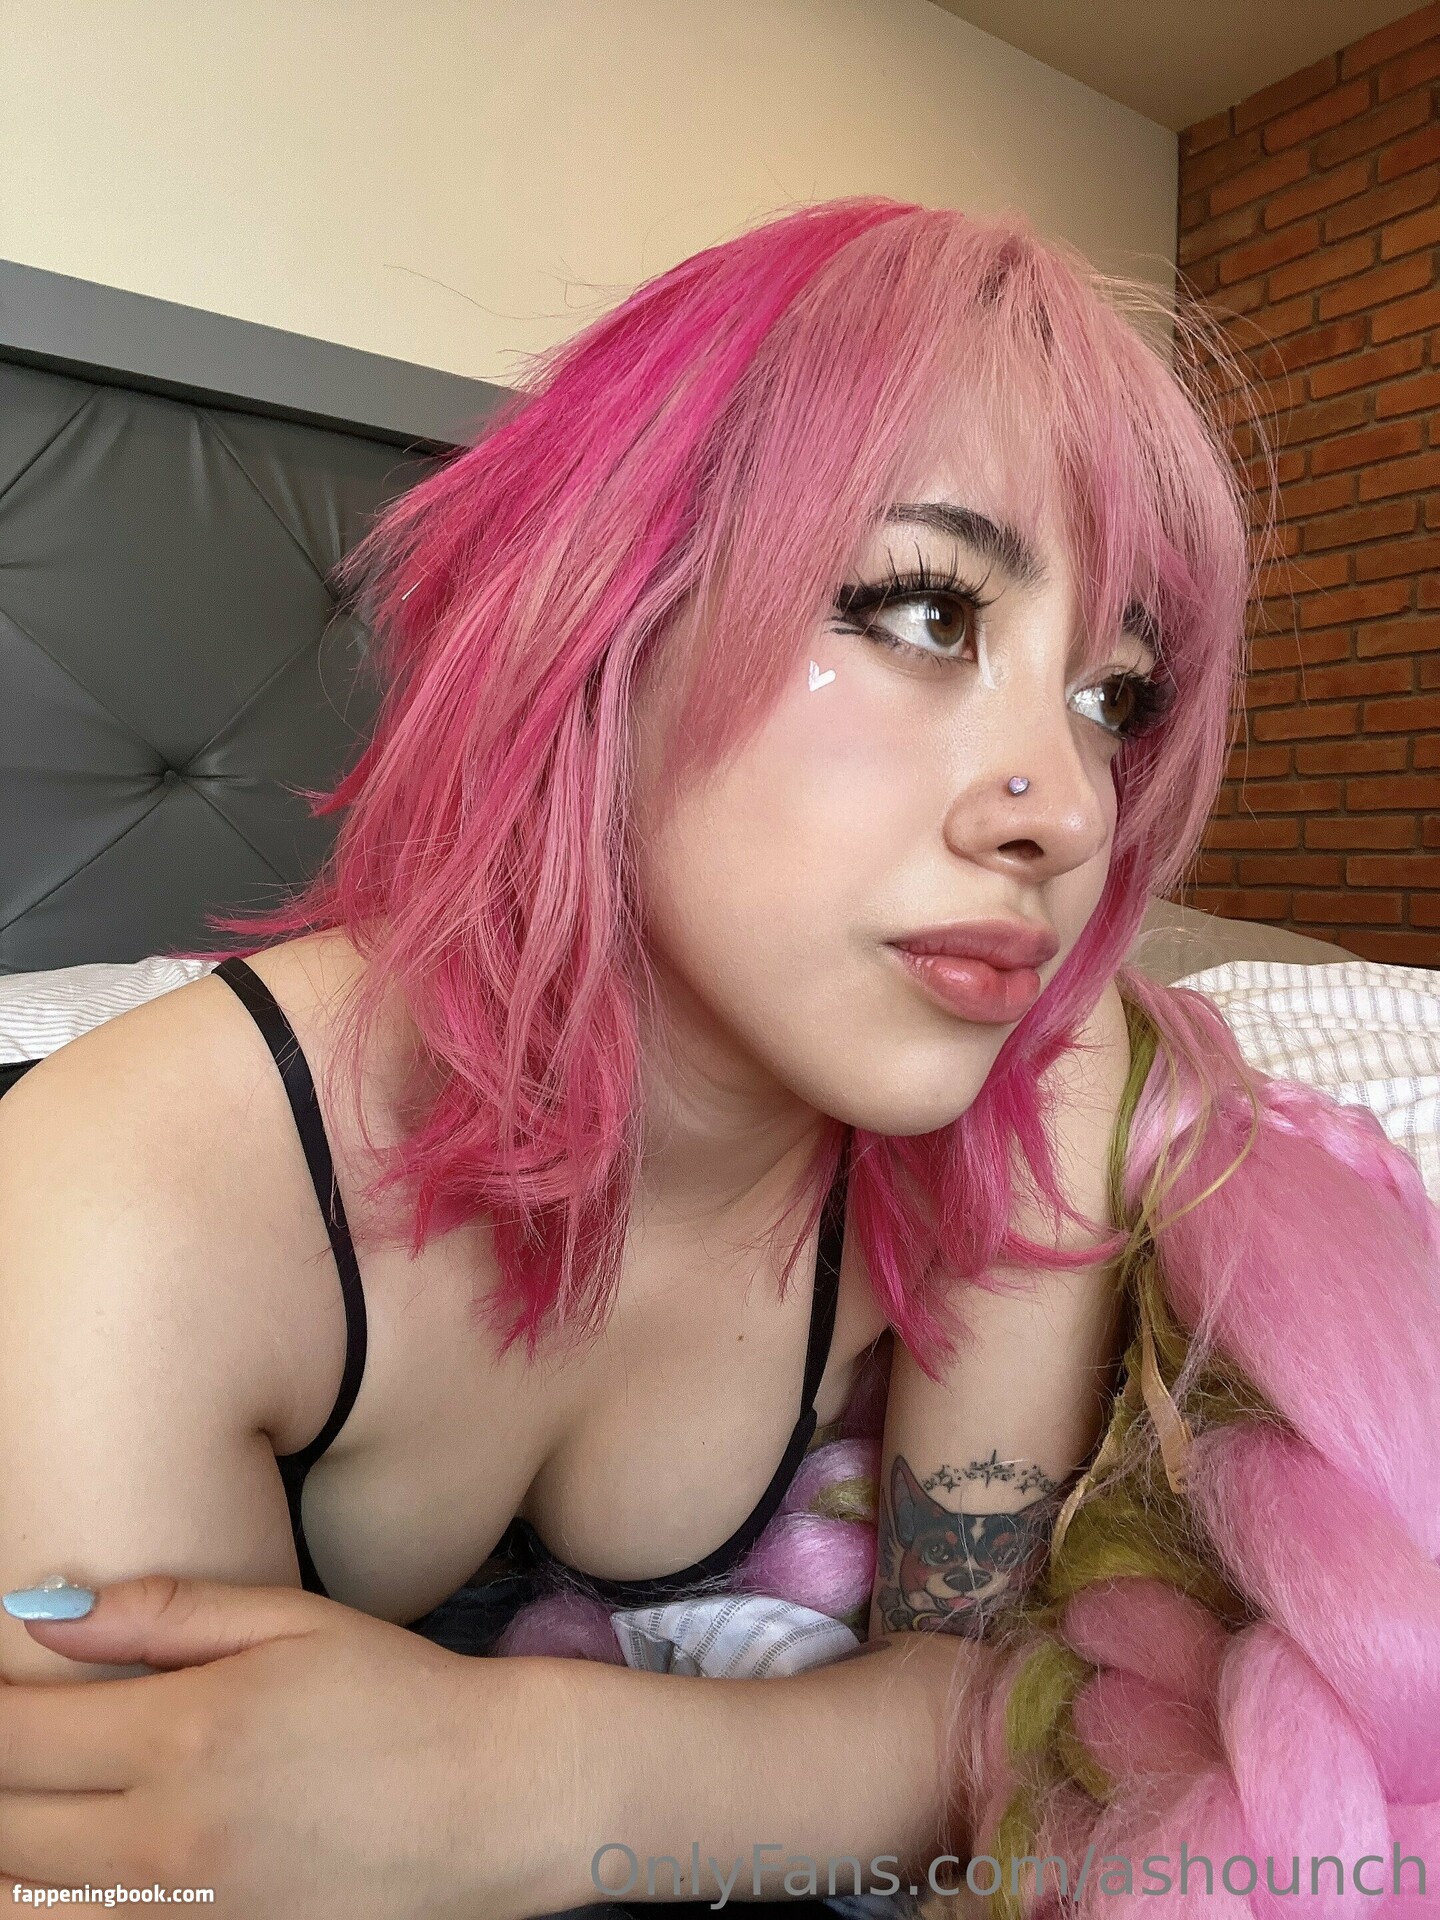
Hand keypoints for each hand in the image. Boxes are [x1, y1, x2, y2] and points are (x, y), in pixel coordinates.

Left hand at [0, 1575, 587, 1918]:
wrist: (496, 1800)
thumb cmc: (400, 1693)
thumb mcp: (291, 1621)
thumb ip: (165, 1613)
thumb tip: (40, 1611)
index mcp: (184, 1734)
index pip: (12, 1737)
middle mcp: (168, 1836)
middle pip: (1, 1828)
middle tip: (15, 1738)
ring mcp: (190, 1910)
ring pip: (26, 1906)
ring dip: (8, 1855)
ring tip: (31, 1804)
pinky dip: (56, 1907)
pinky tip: (71, 1866)